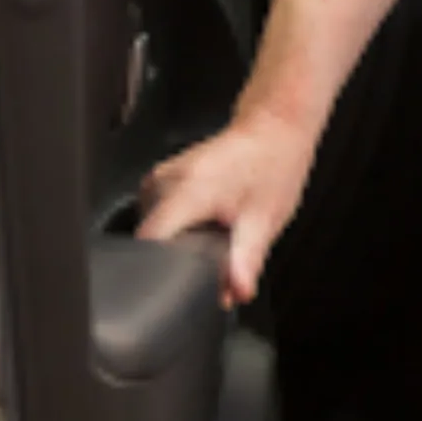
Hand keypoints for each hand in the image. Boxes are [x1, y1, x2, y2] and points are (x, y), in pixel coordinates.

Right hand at [137, 106, 319, 307]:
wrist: (274, 128)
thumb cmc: (272, 166)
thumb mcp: (265, 220)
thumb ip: (246, 260)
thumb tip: (237, 292)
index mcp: (185, 192)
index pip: (147, 243)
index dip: (157, 270)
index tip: (175, 285)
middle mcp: (164, 183)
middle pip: (149, 241)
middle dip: (175, 259)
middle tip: (211, 256)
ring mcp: (160, 178)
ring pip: (153, 229)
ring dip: (178, 242)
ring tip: (211, 233)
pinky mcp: (162, 179)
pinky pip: (160, 214)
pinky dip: (179, 226)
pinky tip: (204, 222)